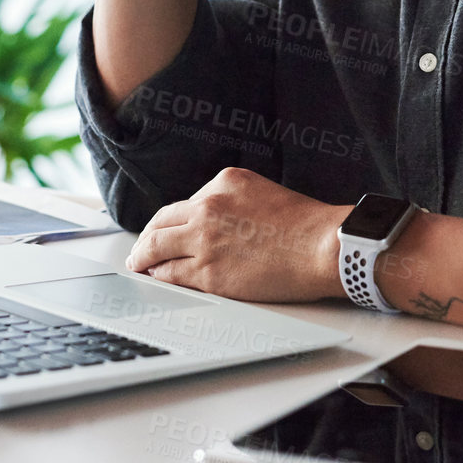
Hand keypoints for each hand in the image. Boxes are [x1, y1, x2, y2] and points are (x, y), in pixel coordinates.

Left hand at [123, 167, 351, 302]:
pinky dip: (158, 276)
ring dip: (142, 257)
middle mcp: (208, 207)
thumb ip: (234, 203)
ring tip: (138, 265)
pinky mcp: (208, 272)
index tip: (165, 230)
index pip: (185, 204)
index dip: (170, 221)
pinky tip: (156, 279)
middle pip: (161, 222)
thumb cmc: (306, 225)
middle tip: (140, 249)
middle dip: (146, 237)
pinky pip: (170, 274)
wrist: (324, 246)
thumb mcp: (263, 192)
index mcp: (224, 183)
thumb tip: (215, 223)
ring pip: (156, 247)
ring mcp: (205, 240)